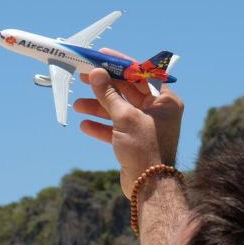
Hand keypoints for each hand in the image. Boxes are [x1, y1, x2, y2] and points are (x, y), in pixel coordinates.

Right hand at [74, 54, 183, 197]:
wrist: (150, 187)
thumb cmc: (145, 149)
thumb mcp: (124, 117)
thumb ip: (109, 94)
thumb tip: (96, 73)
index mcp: (165, 101)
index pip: (141, 74)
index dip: (120, 64)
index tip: (101, 56)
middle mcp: (158, 112)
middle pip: (127, 92)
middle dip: (104, 87)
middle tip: (82, 77)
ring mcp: (146, 127)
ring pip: (118, 110)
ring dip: (98, 107)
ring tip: (78, 105)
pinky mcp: (135, 142)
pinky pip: (116, 129)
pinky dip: (101, 127)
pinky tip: (85, 126)